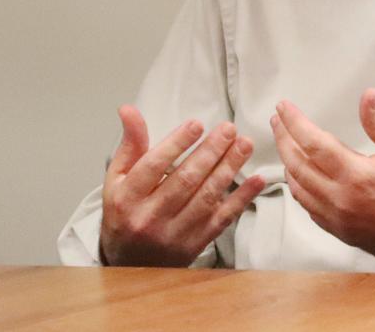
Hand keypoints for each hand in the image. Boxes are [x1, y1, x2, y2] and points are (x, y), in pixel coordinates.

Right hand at [100, 105, 265, 266]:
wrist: (129, 265)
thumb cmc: (125, 214)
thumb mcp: (117, 179)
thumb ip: (130, 144)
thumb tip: (128, 109)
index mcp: (127, 198)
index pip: (153, 167)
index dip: (176, 144)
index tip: (197, 124)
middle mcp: (150, 217)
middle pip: (185, 180)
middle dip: (211, 152)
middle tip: (229, 129)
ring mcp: (174, 233)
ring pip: (206, 197)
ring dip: (229, 168)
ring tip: (244, 144)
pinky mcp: (195, 244)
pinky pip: (222, 219)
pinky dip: (242, 199)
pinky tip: (256, 179)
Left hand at [271, 89, 374, 271]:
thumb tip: (367, 97)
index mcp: (356, 176)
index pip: (313, 143)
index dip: (294, 122)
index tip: (284, 108)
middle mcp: (341, 199)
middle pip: (297, 165)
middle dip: (283, 139)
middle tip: (277, 120)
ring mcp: (338, 218)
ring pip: (298, 188)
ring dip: (287, 163)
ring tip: (285, 143)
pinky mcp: (340, 231)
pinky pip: (309, 207)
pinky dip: (299, 188)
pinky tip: (301, 176)